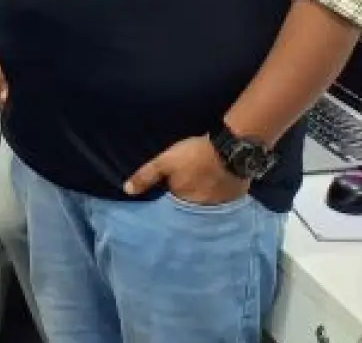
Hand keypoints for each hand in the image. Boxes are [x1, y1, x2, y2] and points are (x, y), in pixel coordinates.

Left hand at [124, 135, 250, 205]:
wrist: (231, 149)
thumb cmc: (194, 155)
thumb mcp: (165, 162)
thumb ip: (146, 176)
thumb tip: (127, 191)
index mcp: (184, 204)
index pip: (172, 210)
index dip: (169, 203)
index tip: (167, 196)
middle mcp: (203, 211)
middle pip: (190, 209)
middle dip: (186, 203)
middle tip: (186, 189)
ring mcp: (220, 206)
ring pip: (207, 206)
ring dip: (203, 200)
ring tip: (201, 189)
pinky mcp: (234, 199)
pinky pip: (223, 202)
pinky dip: (218, 197)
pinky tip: (216, 188)